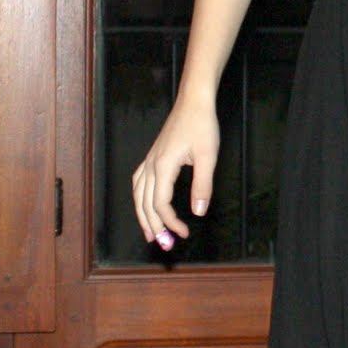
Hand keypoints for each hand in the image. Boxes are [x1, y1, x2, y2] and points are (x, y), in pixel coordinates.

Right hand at [132, 96, 219, 248]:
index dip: (170, 222)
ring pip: (138, 194)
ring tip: (150, 233)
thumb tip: (198, 212)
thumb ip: (202, 185)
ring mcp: (150, 159)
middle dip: (154, 226)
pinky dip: (140, 198)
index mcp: (163, 166)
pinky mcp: (153, 155)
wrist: (194, 102)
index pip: (161, 204)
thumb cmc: (202, 125)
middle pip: (145, 203)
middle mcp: (151, 165)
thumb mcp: (208, 156)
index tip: (183, 234)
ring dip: (143, 216)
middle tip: (165, 245)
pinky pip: (139, 182)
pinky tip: (145, 204)